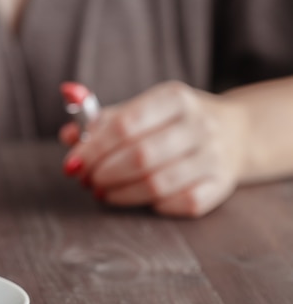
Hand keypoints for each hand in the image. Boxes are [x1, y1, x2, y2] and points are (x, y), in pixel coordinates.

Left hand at [60, 81, 248, 216]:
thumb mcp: (141, 110)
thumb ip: (102, 122)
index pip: (125, 125)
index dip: (93, 149)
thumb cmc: (171, 123)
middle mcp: (198, 124)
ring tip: (102, 192)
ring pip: (158, 184)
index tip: (73, 164)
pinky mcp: (221, 185)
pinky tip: (138, 199)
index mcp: (174, 98)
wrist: (236, 133)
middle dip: (103, 173)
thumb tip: (68, 135)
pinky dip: (154, 205)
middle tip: (86, 180)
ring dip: (120, 194)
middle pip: (140, 156)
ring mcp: (213, 156)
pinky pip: (182, 203)